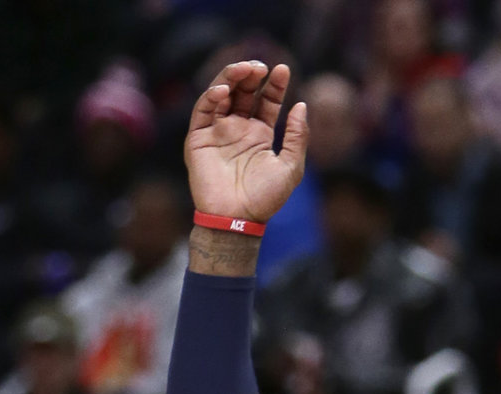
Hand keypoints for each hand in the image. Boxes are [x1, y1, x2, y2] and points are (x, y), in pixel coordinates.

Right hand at [185, 60, 308, 225]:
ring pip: (222, 94)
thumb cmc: (265, 199)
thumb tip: (301, 105)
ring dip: (231, 77)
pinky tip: (224, 90)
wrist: (237, 220)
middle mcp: (238, 129)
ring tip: (244, 69)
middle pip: (244, 92)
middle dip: (251, 75)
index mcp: (259, 134)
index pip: (267, 101)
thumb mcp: (290, 167)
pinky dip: (212, 96)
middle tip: (260, 66)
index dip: (275, 85)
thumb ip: (297, 137)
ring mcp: (218, 131)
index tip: (284, 69)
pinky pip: (203, 110)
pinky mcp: (199, 138)